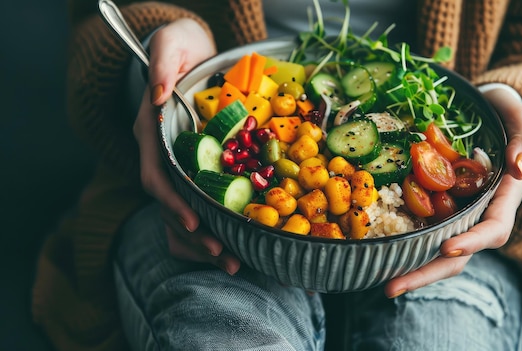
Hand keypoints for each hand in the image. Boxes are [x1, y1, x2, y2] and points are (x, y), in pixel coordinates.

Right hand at [133, 18, 239, 274]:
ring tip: (234, 262)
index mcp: (152, 133)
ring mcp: (177, 164)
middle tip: (223, 256)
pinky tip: (235, 244)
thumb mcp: (170, 45)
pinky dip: (213, 227)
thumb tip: (158, 95)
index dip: (171, 202)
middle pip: (169, 205)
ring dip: (204, 241)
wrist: (188, 52)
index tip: (192, 223)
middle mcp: (160, 154)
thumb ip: (162, 65)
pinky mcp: (196, 168)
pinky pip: (198, 205)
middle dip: (194, 235)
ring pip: (182, 212)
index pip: (154, 175)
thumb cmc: (180, 47)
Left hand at [384, 87, 521, 297]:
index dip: (473, 241)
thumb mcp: (519, 116)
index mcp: (501, 198)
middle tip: (392, 288)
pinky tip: (375, 255)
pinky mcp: (431, 205)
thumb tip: (518, 168)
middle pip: (457, 254)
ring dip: (409, 268)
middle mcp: (476, 213)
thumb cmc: (502, 111)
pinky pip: (417, 229)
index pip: (493, 228)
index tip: (446, 248)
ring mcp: (452, 212)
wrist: (480, 108)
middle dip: (427, 272)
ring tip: (380, 282)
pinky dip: (400, 244)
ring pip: (434, 249)